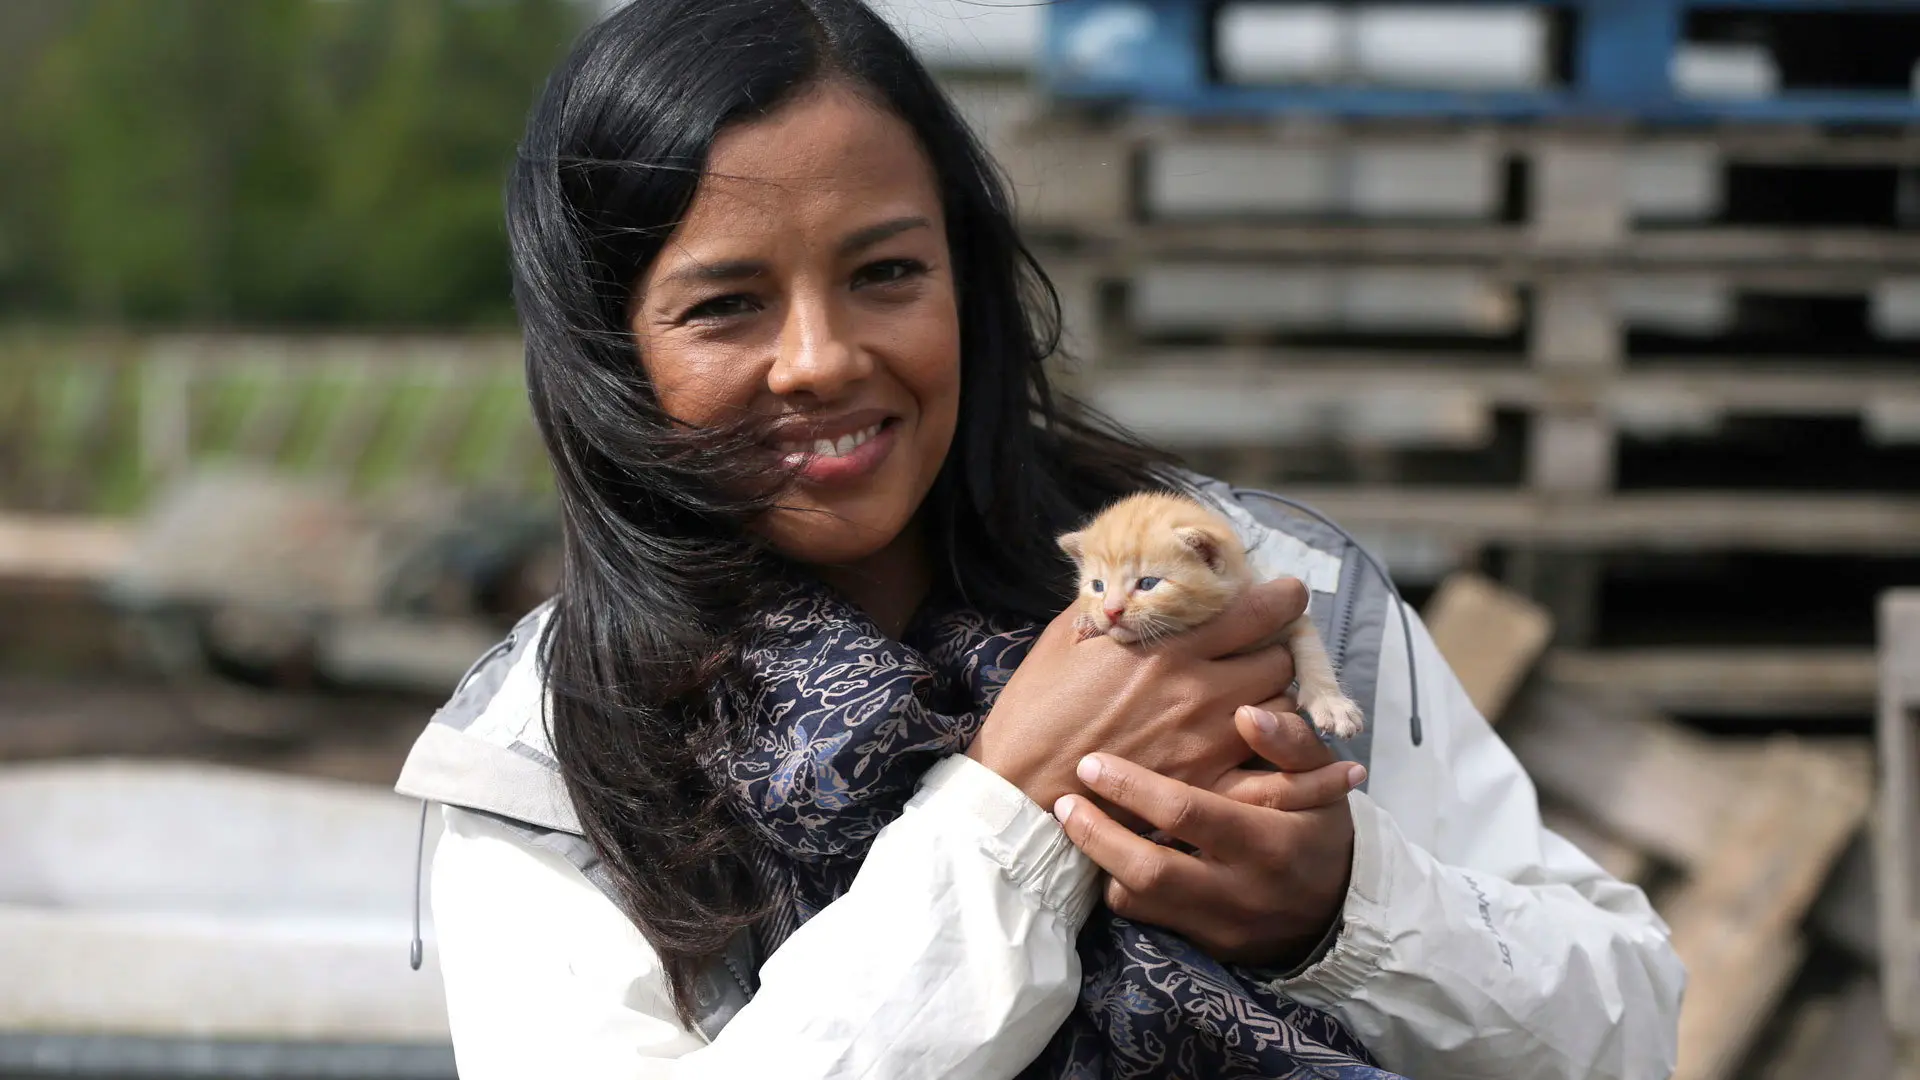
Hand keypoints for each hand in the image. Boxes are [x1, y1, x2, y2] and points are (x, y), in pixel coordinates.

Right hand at [967, 578, 1308, 812]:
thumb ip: (1116, 603)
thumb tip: (1137, 578)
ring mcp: (1207, 742)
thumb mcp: (1069, 636)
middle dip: (1273, 652)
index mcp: (1169, 646)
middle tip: (1255, 654)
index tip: (1283, 597)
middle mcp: (1200, 690)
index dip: (1283, 599)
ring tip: (1249, 701)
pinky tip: (1254, 748)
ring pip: (1281, 712)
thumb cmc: (1038, 707)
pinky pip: (1265, 767)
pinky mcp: (1204, 785)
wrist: (1021, 785)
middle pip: (1280, 661)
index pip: (1261, 610)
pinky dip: (1266, 753)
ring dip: (1271, 702)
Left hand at [1053, 706, 1363, 967]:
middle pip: (1149, 871)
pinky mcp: (1206, 947)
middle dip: (1096, 835)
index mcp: (1269, 842)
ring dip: (1101, 863)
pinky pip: (1149, 920)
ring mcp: (1220, 927)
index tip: (1093, 764)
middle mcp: (1240, 892)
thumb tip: (1246, 713)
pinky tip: (1110, 854)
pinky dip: (1123, 886)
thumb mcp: (1324, 783)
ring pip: (1139, 902)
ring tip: (1076, 823)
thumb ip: (1290, 743)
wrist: (1341, 912)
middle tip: (1062, 801)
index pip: (1188, 814)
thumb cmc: (1320, 830)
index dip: (1134, 788)